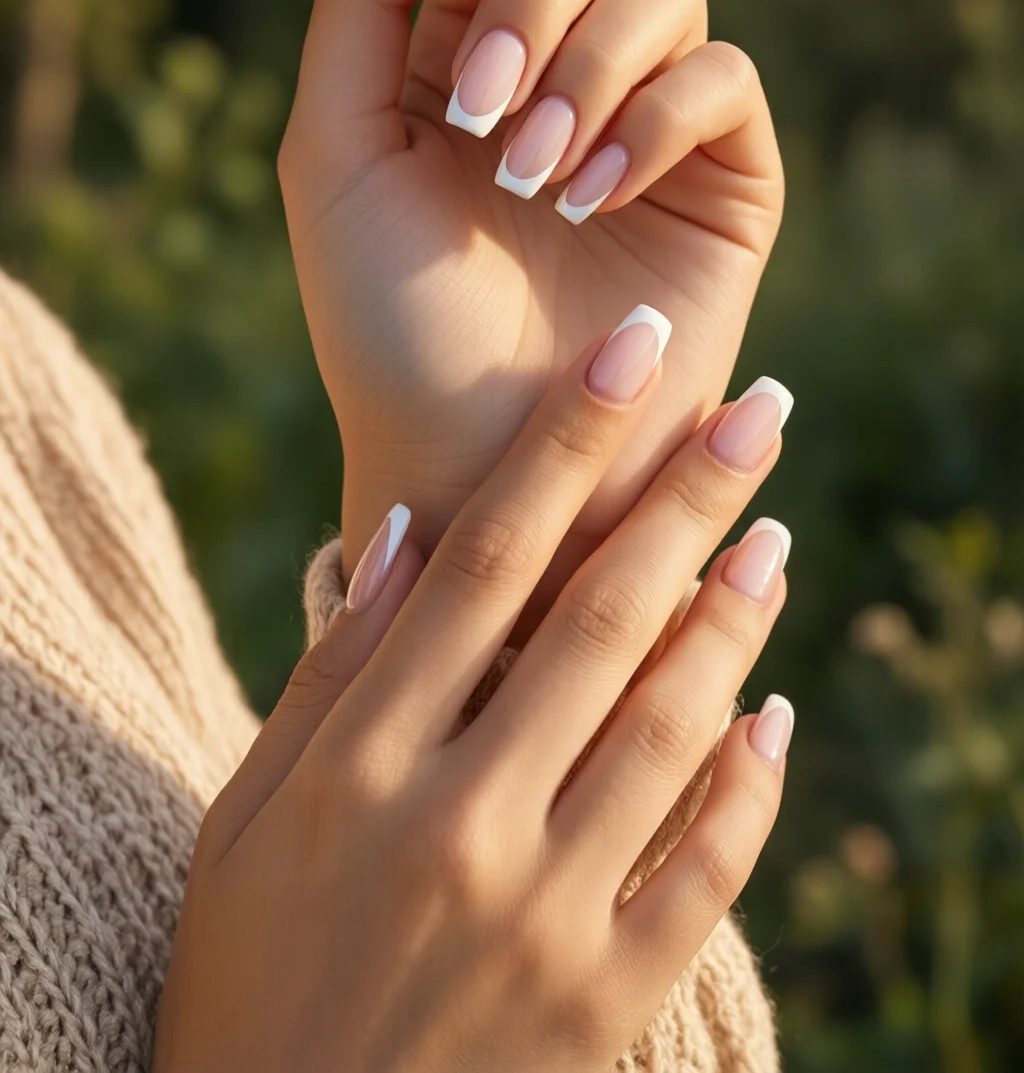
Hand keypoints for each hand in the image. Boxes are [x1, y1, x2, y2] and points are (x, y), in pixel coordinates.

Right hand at [153, 305, 793, 1072]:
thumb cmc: (250, 970)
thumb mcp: (246, 818)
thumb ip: (328, 678)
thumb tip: (407, 533)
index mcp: (364, 765)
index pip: (487, 560)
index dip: (569, 442)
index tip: (631, 356)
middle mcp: (460, 825)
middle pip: (598, 617)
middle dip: (688, 497)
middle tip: (759, 409)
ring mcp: (543, 917)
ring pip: (666, 727)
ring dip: (734, 618)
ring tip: (775, 534)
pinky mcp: (604, 1003)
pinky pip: (704, 873)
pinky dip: (749, 786)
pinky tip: (773, 709)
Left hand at [278, 0, 784, 631]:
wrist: (475, 465)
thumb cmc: (388, 322)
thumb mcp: (331, 152)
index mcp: (454, 44)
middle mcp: (557, 61)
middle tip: (482, 113)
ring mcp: (645, 114)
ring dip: (591, 65)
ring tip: (533, 176)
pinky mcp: (722, 174)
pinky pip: (723, 79)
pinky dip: (656, 119)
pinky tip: (593, 196)